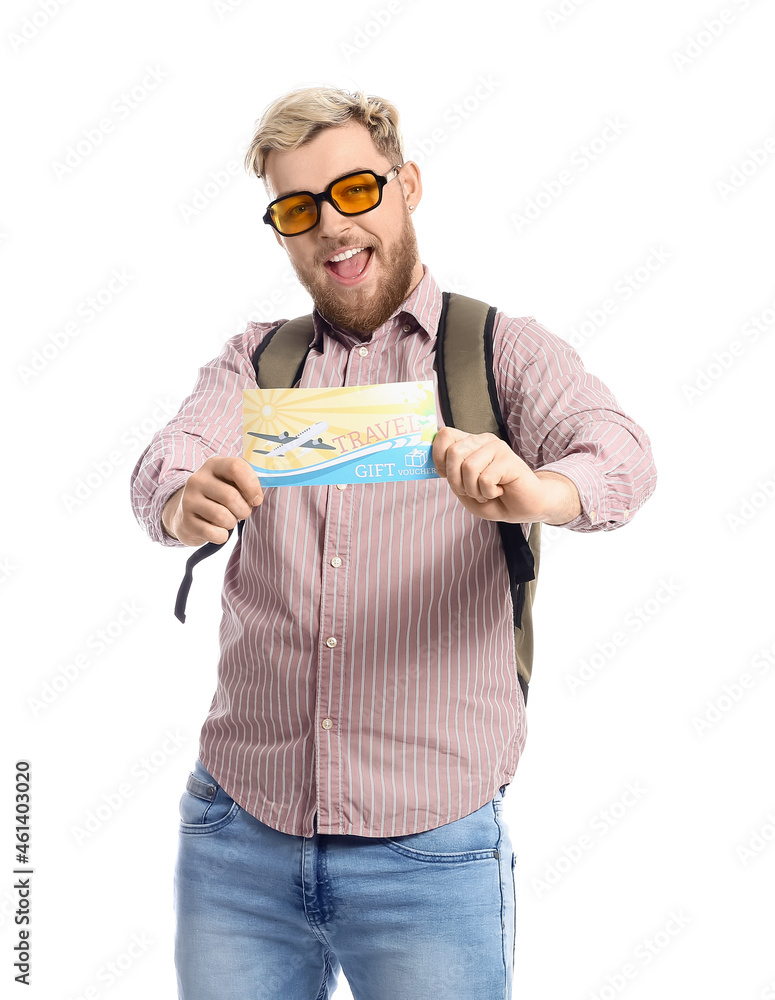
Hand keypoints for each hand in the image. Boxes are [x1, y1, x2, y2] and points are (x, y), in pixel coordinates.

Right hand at [162, 456, 262, 545]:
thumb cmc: (219, 497)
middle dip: (244, 510)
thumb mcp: (230, 483)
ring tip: (228, 520)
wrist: (187, 514)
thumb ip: (246, 484)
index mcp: (213, 465)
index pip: (236, 467)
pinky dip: (222, 536)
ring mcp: (188, 500)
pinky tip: (218, 531)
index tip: (257, 499)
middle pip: (231, 496)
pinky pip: (214, 533)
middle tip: (242, 513)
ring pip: (223, 516)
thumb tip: (256, 499)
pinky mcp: (186, 521)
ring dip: (232, 523)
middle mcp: (198, 480)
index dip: (252, 485)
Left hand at [432, 427, 580, 523]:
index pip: (444, 435)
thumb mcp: (463, 488)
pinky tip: (499, 491)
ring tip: (487, 492)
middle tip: (471, 490)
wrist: (523, 508)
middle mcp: (482, 440)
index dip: (438, 458)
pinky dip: (488, 493)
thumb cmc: (493, 497)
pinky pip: (485, 479)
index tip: (446, 475)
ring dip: (474, 490)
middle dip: (456, 481)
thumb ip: (449, 474)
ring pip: (468, 467)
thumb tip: (438, 463)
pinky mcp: (509, 459)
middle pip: (453, 453)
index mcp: (469, 443)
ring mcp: (497, 447)